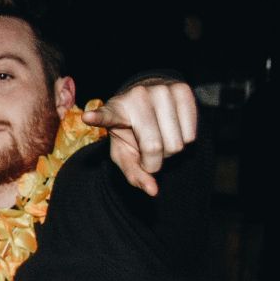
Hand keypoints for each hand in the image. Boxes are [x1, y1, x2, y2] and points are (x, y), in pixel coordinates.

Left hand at [84, 80, 197, 196]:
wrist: (152, 102)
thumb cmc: (133, 132)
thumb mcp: (125, 152)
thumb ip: (134, 173)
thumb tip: (153, 190)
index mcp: (115, 110)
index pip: (107, 116)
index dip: (98, 117)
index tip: (88, 117)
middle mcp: (137, 96)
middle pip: (154, 147)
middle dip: (154, 161)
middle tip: (148, 152)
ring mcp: (161, 90)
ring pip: (177, 143)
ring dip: (170, 150)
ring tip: (160, 137)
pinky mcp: (183, 89)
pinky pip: (191, 134)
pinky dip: (184, 140)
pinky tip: (174, 129)